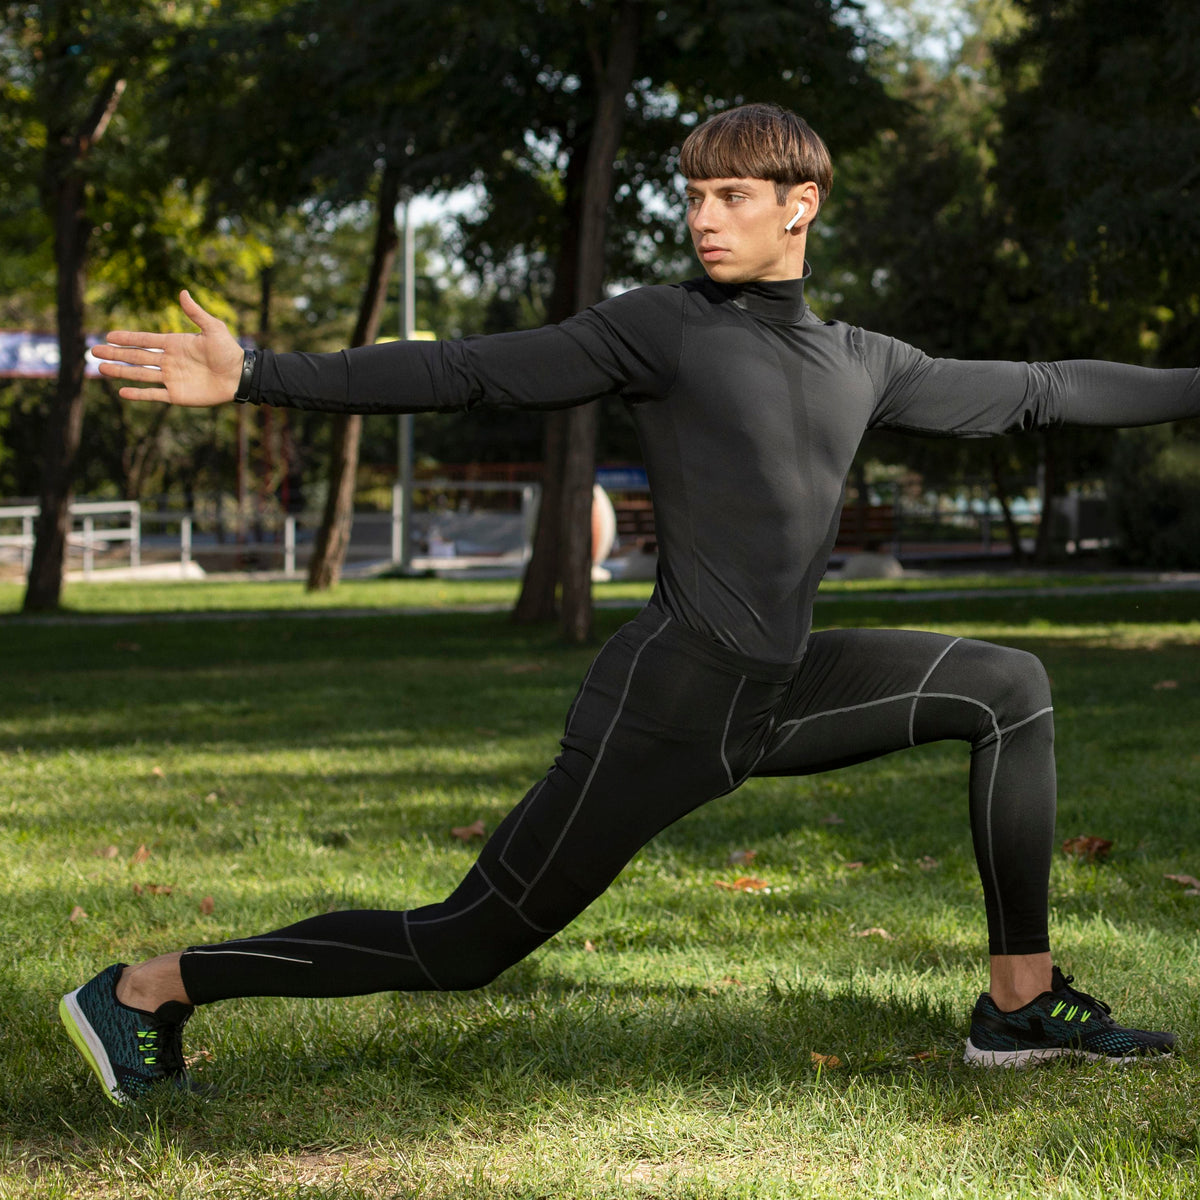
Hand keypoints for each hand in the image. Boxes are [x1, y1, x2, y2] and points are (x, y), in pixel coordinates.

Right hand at [92, 290, 245, 405]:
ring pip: (140, 374)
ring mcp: (171, 378)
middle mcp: (169, 361)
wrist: (240, 376)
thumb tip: (183, 292)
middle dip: (115, 354)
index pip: (145, 340)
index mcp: (175, 344)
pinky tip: (122, 391)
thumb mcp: (213, 328)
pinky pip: (153, 395)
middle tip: (94, 351)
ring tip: (101, 369)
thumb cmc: (229, 351)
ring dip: (120, 372)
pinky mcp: (176, 395)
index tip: (108, 335)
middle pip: (136, 357)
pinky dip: (138, 394)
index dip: (127, 338)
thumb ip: (196, 313)